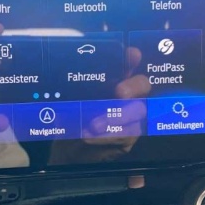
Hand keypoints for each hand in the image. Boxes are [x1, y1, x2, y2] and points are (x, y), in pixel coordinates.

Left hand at [49, 47, 150, 163]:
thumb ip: (70, 91)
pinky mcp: (130, 137)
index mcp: (111, 80)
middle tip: (119, 92)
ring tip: (92, 125)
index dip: (132, 57)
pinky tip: (90, 136)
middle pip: (143, 85)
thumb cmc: (70, 119)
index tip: (132, 54)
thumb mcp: (66, 102)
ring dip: (114, 118)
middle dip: (133, 87)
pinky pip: (127, 135)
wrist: (68, 150)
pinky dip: (106, 136)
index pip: (128, 63)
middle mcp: (127, 95)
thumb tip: (61, 78)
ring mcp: (132, 117)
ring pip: (137, 111)